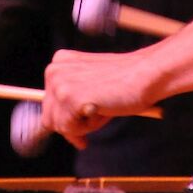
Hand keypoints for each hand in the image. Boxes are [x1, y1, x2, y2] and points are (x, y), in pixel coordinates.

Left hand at [42, 48, 157, 149]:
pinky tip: (103, 109)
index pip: (49, 104)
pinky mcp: (69, 97)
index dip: (68, 116)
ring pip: (59, 126)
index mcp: (59, 62)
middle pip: (49, 118)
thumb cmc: (122, 82)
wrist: (144, 75)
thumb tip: (49, 126)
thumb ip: (70, 97)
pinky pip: (70, 130)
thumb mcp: (89, 83)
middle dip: (74, 123)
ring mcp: (60, 83)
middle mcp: (54, 70)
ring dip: (83, 125)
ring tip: (103, 107)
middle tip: (99, 111)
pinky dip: (88, 127)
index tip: (87, 114)